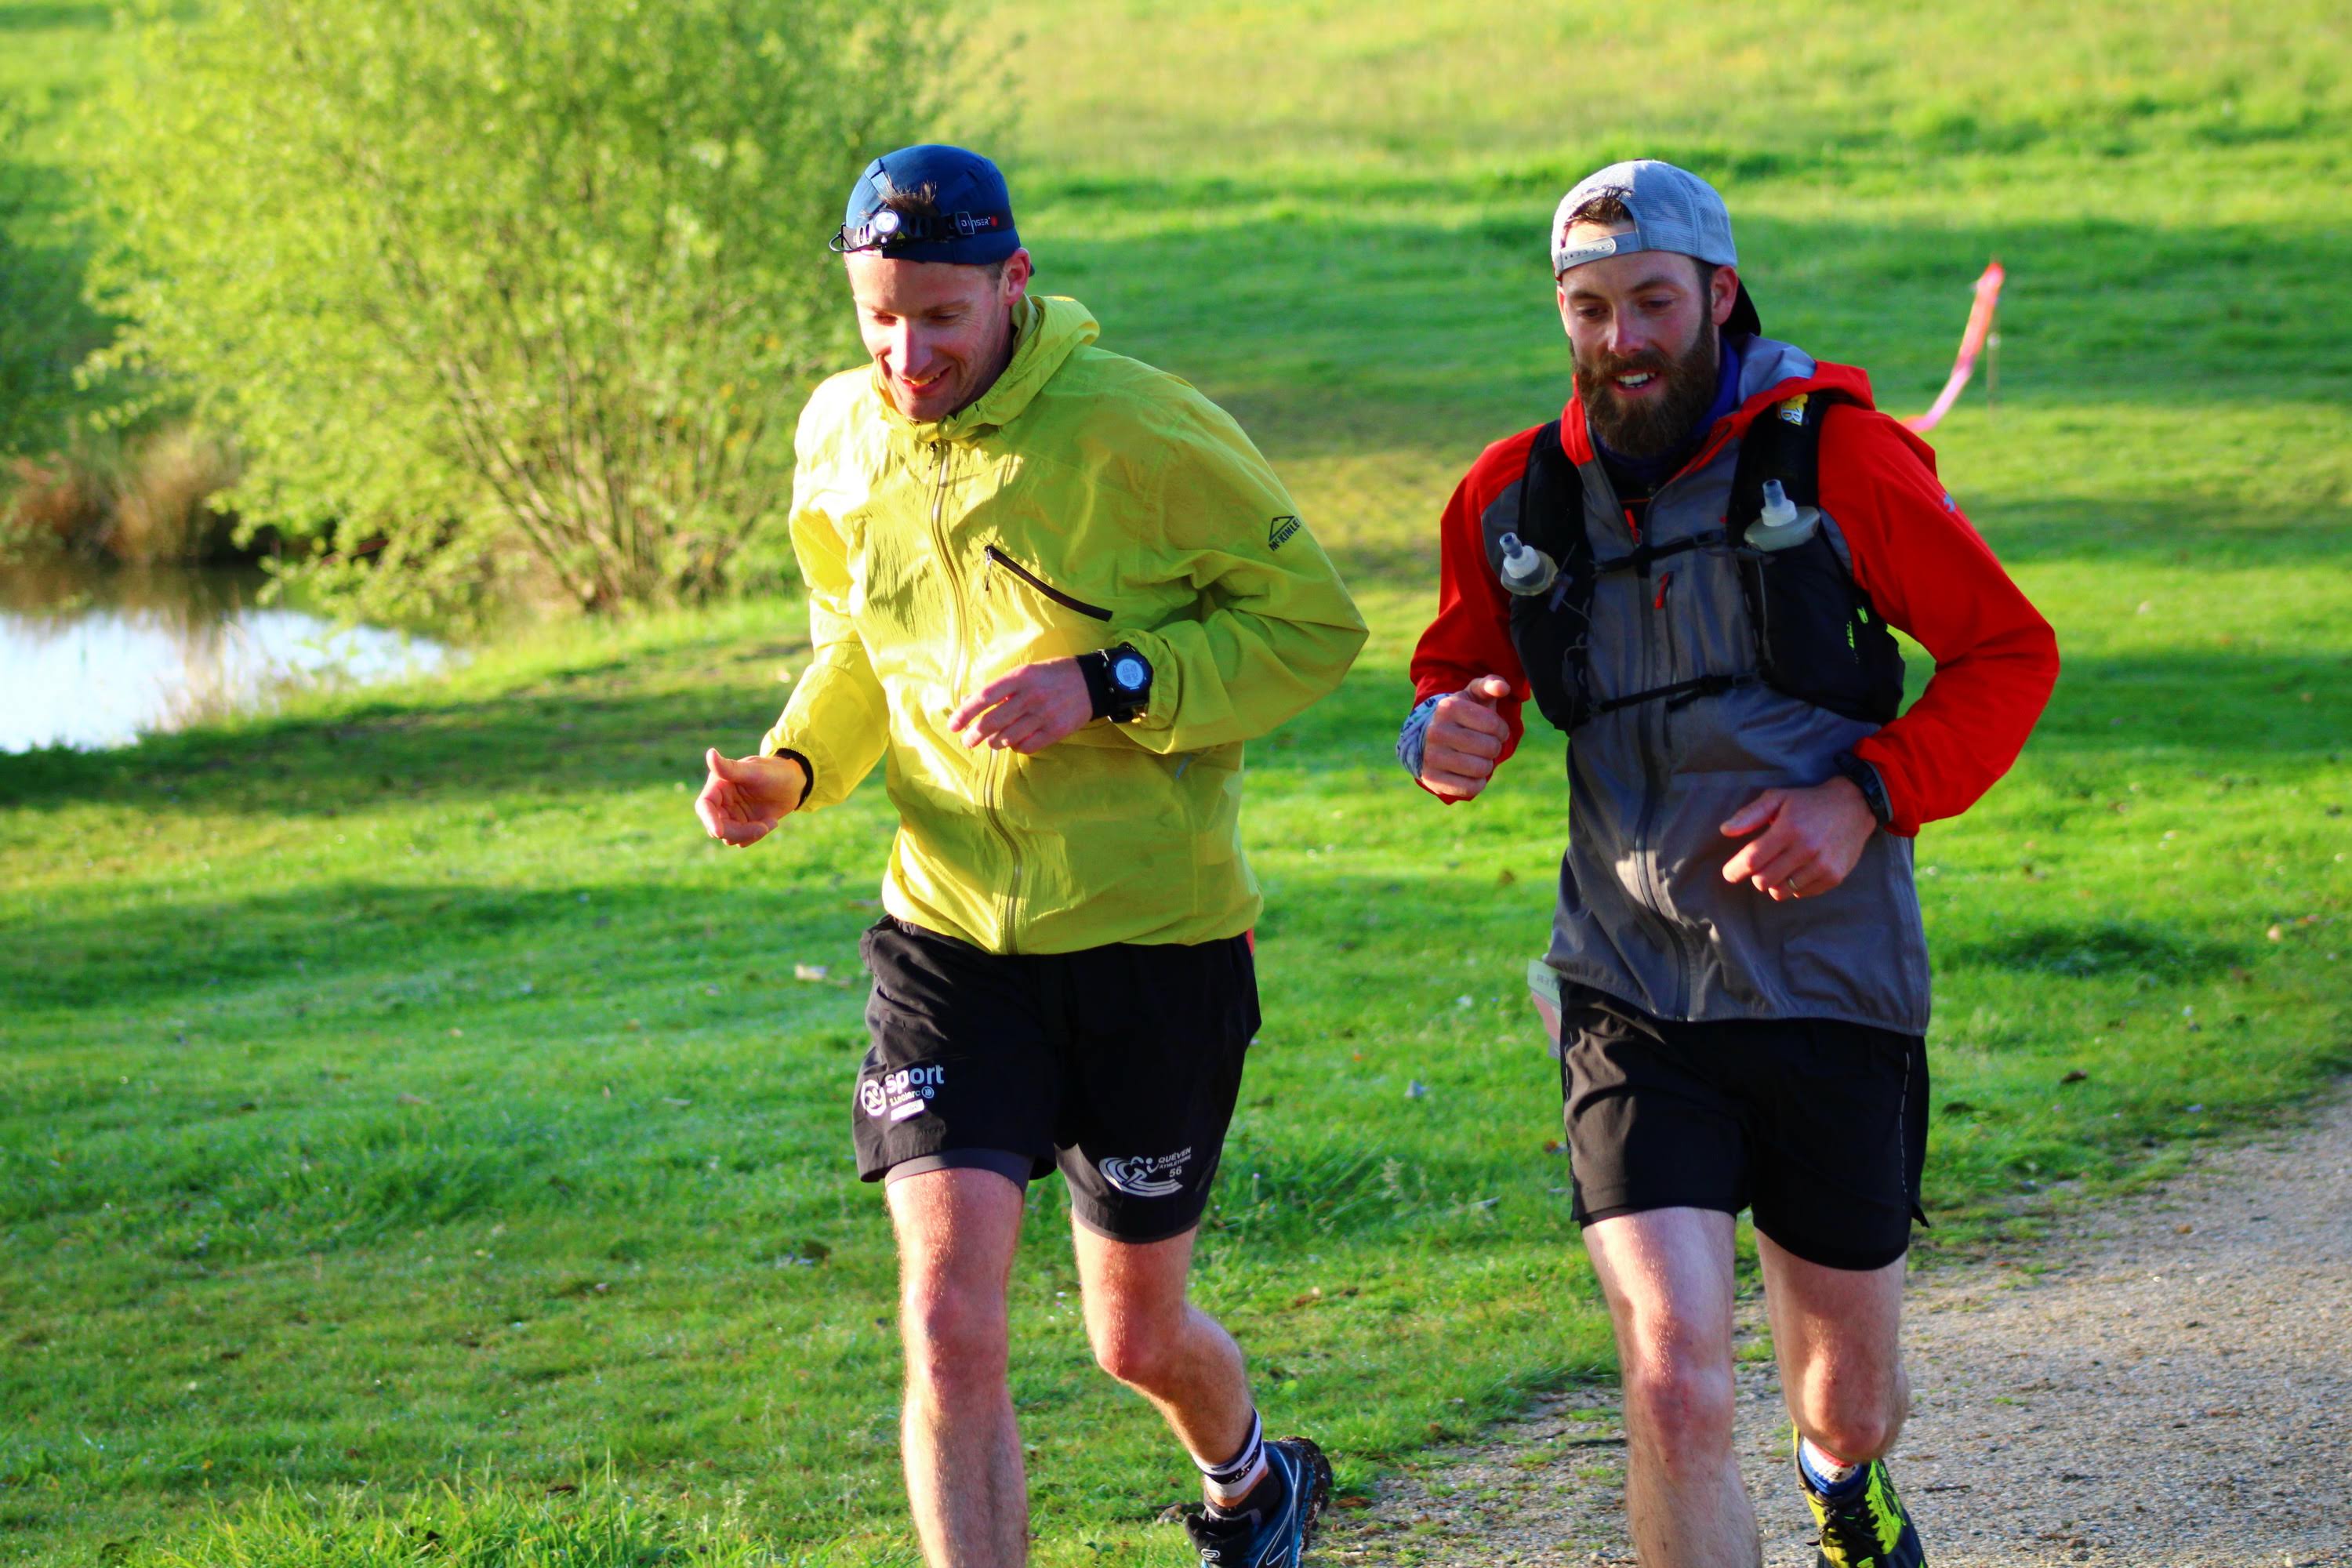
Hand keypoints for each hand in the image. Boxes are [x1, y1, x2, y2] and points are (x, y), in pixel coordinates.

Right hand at [694, 748, 806, 847]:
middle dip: (738, 832)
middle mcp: (721, 802)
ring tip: (771, 821)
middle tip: (763, 828)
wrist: (794, 784)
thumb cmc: (774, 772)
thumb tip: (710, 753)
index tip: (718, 832)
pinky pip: (742, 840)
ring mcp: (731, 816)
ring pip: (730, 837)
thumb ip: (731, 768)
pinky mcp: (742, 826)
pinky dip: (757, 835)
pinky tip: (771, 822)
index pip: (705, 806)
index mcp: (719, 786)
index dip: (709, 819)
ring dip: (751, 834)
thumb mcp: (755, 771)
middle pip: (717, 827)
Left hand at [949, 658, 1094, 752]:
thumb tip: (969, 700)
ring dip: (993, 743)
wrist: (1092, 682)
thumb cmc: (1052, 675)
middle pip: (993, 722)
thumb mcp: (1025, 672)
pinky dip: (1015, 747)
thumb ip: (1000, 687)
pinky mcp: (1056, 731)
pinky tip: (1013, 743)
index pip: (984, 697)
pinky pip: (1027, 746)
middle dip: (974, 735)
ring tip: (991, 743)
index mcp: (1020, 677)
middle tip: (967, 741)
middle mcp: (1030, 696)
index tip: (953, 725)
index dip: (965, 713)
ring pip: (1007, 737)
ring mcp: (1044, 715)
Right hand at [1420, 675, 1513, 800]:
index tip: (1495, 731)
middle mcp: (1436, 731)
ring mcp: (1431, 756)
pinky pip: (1470, 788)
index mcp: (1448, 707)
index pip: (1494, 725)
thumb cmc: (1460, 716)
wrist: (1426, 739)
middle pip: (1490, 748)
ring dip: (1486, 766)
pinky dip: (1477, 783)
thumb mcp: (1473, 696)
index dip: (1501, 730)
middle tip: (1485, 746)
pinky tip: (1470, 774)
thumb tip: (1503, 687)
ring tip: (1477, 758)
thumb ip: (1490, 685)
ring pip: (1481, 769)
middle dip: (1494, 748)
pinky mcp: (1431, 779)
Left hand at [1720, 777, 1877, 900]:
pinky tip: (1800, 869)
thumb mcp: (1778, 798)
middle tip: (1762, 864)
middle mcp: (1806, 849)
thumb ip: (1750, 815)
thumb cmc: (1809, 803)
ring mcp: (1822, 865)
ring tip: (1781, 866)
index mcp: (1788, 829)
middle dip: (1756, 875)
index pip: (1752, 860)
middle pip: (1763, 880)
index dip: (1735, 870)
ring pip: (1781, 891)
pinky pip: (1800, 894)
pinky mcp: (1834, 877)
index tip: (1729, 873)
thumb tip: (1725, 830)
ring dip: (1775, 882)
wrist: (1855, 806)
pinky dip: (1794, 886)